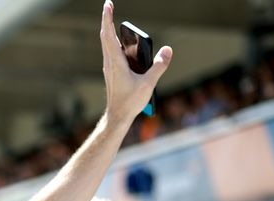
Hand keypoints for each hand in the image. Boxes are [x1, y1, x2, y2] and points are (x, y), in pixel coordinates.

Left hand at [99, 1, 171, 124]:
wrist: (117, 117)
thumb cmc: (130, 102)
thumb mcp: (148, 84)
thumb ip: (159, 66)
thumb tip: (167, 50)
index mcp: (116, 62)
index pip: (108, 36)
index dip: (107, 19)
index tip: (107, 5)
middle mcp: (109, 62)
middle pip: (105, 36)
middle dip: (106, 20)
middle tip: (108, 5)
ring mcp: (109, 67)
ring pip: (106, 44)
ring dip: (108, 30)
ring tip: (111, 18)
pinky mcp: (111, 72)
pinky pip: (110, 52)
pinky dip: (111, 41)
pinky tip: (118, 42)